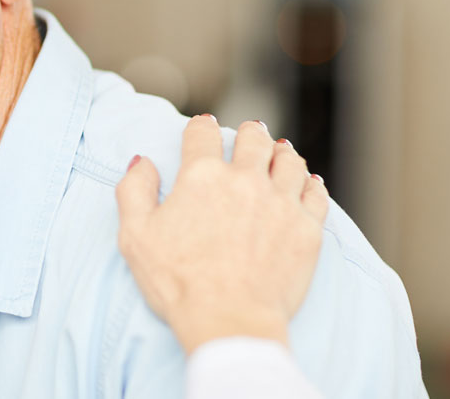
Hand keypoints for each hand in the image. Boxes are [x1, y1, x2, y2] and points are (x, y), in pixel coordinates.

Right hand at [115, 116, 329, 352]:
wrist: (229, 321)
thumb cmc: (177, 283)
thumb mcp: (135, 236)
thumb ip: (134, 190)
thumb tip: (143, 162)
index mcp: (201, 176)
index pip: (203, 133)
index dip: (200, 127)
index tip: (202, 128)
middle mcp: (245, 180)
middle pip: (254, 138)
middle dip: (249, 132)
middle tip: (249, 133)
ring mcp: (281, 203)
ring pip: (289, 160)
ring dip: (281, 152)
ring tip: (279, 152)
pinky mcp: (307, 228)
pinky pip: (316, 193)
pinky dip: (309, 183)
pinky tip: (306, 183)